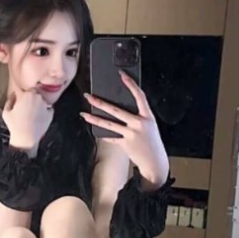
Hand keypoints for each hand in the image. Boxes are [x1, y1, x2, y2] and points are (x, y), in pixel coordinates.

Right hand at [3, 89, 53, 152]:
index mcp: (26, 95)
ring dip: (38, 105)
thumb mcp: (6, 111)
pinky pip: (48, 109)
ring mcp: (45, 106)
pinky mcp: (50, 114)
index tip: (20, 100)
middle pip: (34, 94)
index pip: (25, 90)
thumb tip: (14, 94)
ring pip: (42, 101)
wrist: (26, 138)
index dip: (22, 95)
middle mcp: (37, 98)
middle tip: (26, 108)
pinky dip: (45, 112)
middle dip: (31, 99)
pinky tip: (39, 118)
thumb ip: (10, 100)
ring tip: (32, 114)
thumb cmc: (15, 125)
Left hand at [81, 71, 169, 186]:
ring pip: (109, 124)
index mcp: (147, 116)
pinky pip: (111, 137)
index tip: (122, 75)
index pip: (139, 96)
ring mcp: (131, 134)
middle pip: (116, 110)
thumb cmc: (152, 143)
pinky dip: (104, 134)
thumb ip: (138, 117)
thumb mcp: (150, 126)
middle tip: (89, 96)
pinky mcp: (125, 144)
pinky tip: (95, 130)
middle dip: (100, 102)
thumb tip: (121, 109)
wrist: (155, 162)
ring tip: (84, 114)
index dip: (130, 84)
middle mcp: (138, 124)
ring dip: (94, 119)